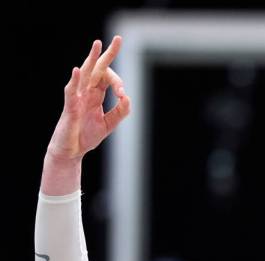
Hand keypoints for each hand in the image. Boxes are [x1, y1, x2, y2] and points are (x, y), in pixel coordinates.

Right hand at [45, 36, 129, 166]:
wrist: (71, 151)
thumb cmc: (86, 136)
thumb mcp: (109, 124)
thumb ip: (120, 112)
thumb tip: (128, 97)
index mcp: (95, 95)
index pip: (107, 78)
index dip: (118, 83)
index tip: (122, 94)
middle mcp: (85, 92)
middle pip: (97, 69)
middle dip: (107, 54)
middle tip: (118, 38)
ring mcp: (77, 98)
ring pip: (84, 74)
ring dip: (91, 59)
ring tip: (97, 44)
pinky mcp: (70, 108)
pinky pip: (71, 92)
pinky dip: (75, 81)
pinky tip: (78, 70)